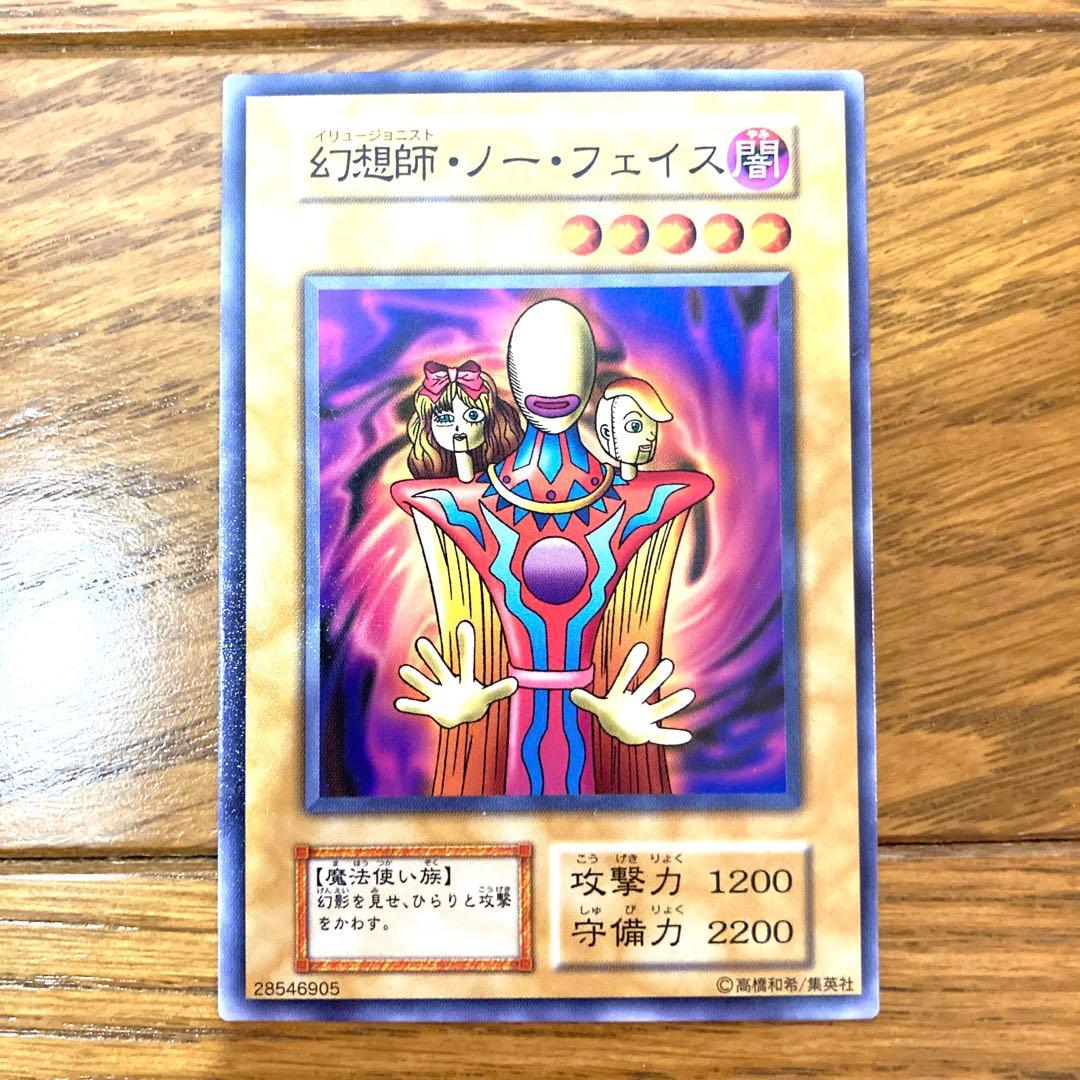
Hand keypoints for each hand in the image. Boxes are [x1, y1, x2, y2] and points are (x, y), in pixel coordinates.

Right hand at [395, 620, 517, 728]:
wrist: (461, 716)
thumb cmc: (474, 702)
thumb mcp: (486, 696)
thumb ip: (498, 690)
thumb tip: (516, 683)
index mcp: (464, 678)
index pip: (466, 660)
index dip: (466, 645)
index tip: (464, 625)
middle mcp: (448, 683)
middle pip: (440, 668)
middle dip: (432, 657)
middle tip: (421, 642)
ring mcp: (438, 695)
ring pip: (426, 685)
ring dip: (416, 679)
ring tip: (404, 671)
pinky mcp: (432, 709)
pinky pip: (420, 707)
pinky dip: (411, 706)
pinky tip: (399, 703)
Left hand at [570, 642, 693, 746]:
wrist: (621, 731)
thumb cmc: (613, 716)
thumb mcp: (599, 709)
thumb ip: (588, 701)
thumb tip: (571, 693)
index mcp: (623, 696)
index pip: (626, 677)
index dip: (632, 664)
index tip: (642, 647)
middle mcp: (637, 704)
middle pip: (647, 688)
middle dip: (656, 678)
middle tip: (667, 663)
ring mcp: (644, 717)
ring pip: (660, 709)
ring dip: (673, 703)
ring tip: (689, 694)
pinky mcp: (648, 732)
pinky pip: (662, 736)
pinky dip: (673, 737)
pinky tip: (686, 736)